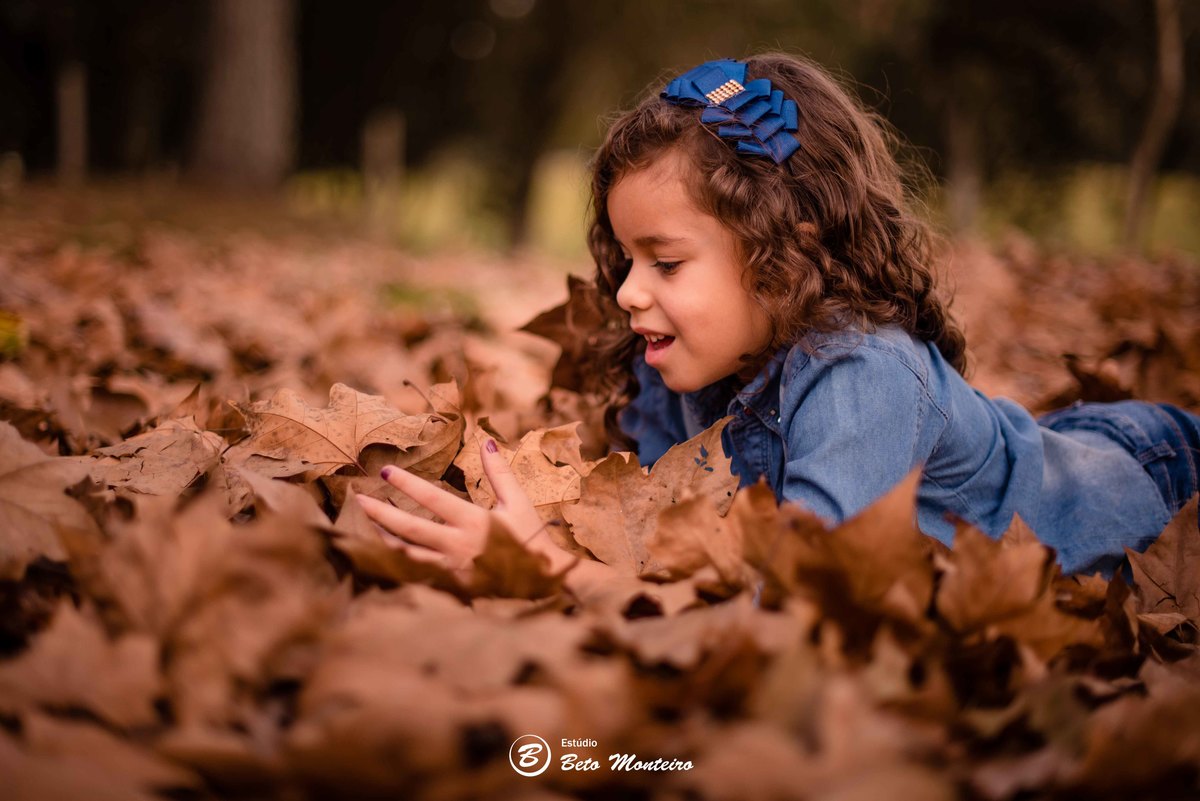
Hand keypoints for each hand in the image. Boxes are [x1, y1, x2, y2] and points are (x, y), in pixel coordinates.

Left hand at [354, 438, 570, 582]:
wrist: (543, 581)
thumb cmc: (531, 537)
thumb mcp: (518, 502)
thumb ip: (499, 473)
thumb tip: (486, 441)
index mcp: (473, 522)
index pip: (432, 499)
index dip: (406, 484)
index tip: (384, 471)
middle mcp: (457, 546)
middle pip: (409, 529)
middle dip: (380, 513)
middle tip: (358, 498)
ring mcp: (451, 569)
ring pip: (406, 554)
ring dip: (384, 537)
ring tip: (368, 522)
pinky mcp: (450, 587)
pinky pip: (416, 572)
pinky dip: (398, 560)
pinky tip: (387, 550)